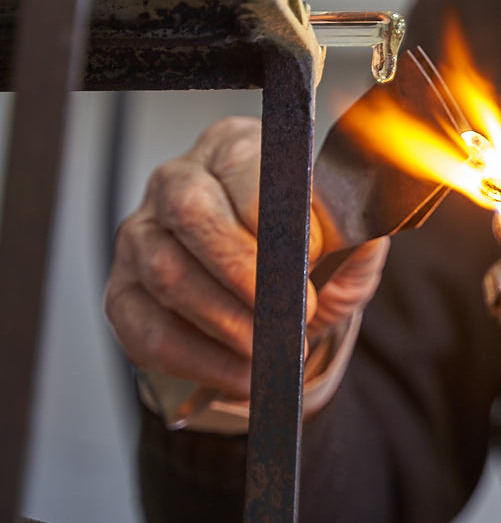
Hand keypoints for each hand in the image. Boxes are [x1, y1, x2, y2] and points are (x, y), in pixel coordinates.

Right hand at [105, 116, 388, 400]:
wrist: (275, 305)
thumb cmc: (307, 256)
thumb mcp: (343, 240)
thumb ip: (354, 231)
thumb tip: (356, 231)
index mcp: (232, 149)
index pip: (242, 168)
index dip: (273, 216)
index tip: (307, 259)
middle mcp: (176, 181)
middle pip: (191, 211)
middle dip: (242, 269)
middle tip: (285, 312)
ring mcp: (140, 236)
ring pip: (168, 274)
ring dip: (226, 322)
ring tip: (269, 349)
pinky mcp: (122, 294)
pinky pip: (149, 330)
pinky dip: (200, 360)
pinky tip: (240, 374)